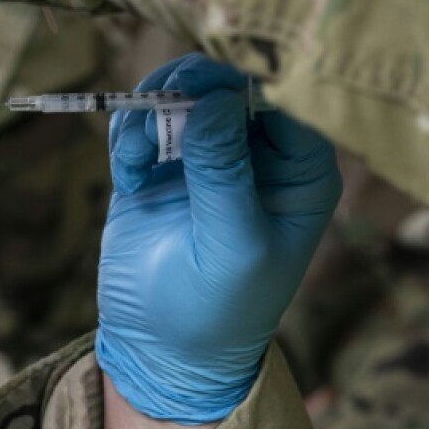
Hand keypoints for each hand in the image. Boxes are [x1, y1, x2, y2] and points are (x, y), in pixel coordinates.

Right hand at [96, 54, 340, 423]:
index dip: (248, 81)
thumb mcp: (232, 249)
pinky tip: (127, 176)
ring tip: (134, 158)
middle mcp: (261, 152)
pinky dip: (128, 133)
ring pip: (181, 89)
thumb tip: (214, 101)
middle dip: (189, 88)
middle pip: (229, 81)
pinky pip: (143, 116)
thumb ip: (225, 174)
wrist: (159, 347)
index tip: (206, 90)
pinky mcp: (161, 159)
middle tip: (155, 109)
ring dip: (150, 111)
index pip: (289, 97)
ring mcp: (208, 151)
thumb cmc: (217, 311)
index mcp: (301, 171)